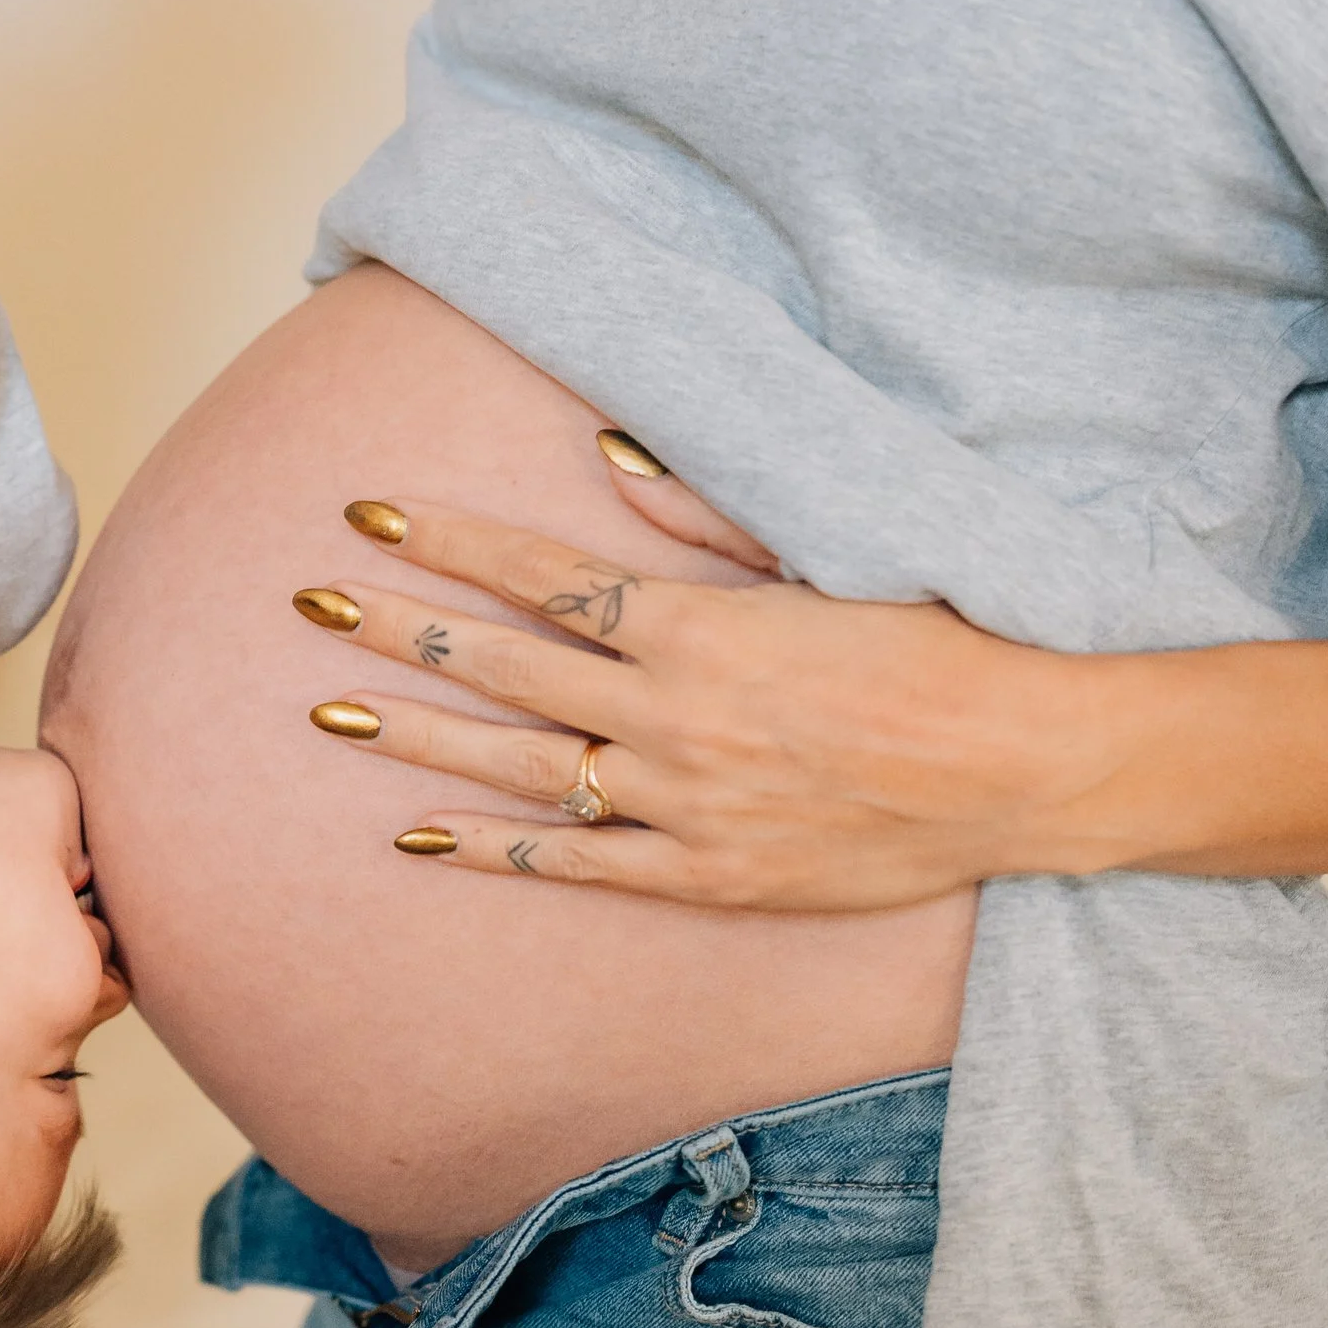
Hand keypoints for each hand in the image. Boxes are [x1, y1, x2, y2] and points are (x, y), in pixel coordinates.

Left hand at [294, 495, 1095, 907]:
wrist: (1022, 769)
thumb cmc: (937, 644)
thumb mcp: (829, 554)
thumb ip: (706, 512)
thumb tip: (604, 451)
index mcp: (701, 625)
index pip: (543, 573)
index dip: (447, 542)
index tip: (367, 514)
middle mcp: (673, 716)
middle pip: (503, 663)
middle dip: (397, 626)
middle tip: (305, 601)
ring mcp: (682, 803)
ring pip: (516, 767)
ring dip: (416, 738)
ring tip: (327, 712)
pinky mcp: (703, 876)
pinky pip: (574, 865)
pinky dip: (492, 854)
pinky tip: (417, 837)